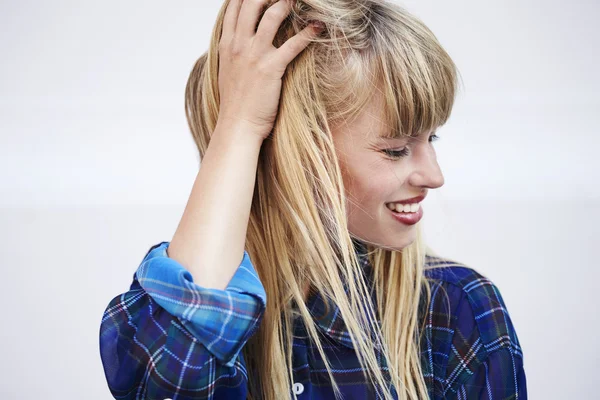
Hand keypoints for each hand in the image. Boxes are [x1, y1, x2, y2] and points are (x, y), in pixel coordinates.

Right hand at [216, 0, 324, 140]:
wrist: (238, 126)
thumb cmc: (236, 103)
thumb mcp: (228, 71)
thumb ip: (234, 53)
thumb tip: (242, 42)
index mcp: (227, 45)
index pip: (233, 7)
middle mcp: (238, 45)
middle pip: (251, 4)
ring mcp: (254, 55)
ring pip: (271, 16)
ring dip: (287, 4)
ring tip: (298, 1)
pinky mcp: (271, 68)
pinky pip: (293, 44)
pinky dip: (308, 33)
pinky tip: (318, 27)